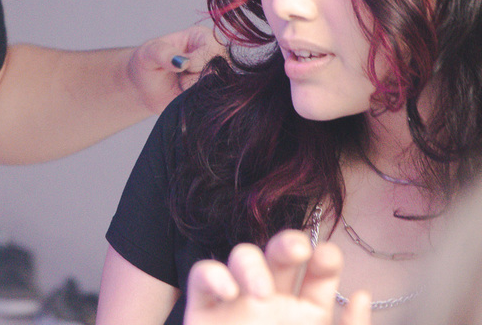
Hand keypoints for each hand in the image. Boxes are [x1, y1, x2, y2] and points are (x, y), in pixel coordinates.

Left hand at [128, 22, 221, 112]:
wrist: (145, 88)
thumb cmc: (147, 64)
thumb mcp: (147, 54)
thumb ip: (162, 53)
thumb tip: (183, 62)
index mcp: (202, 37)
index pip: (213, 49)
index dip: (195, 62)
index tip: (179, 66)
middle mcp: (216, 56)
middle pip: (219, 71)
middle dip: (195, 80)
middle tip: (179, 79)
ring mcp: (218, 77)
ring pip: (218, 89)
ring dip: (195, 93)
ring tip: (181, 86)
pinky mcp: (215, 95)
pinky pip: (216, 104)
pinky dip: (197, 103)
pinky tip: (185, 97)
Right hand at [184, 230, 371, 324]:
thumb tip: (361, 293)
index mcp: (306, 320)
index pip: (319, 277)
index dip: (324, 261)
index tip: (328, 258)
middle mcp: (271, 307)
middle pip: (280, 258)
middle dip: (288, 245)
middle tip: (297, 251)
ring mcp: (235, 306)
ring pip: (241, 258)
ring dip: (251, 262)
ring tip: (259, 291)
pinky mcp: (202, 312)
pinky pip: (202, 276)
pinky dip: (213, 275)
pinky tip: (228, 292)